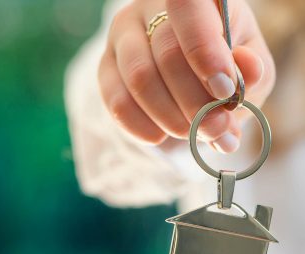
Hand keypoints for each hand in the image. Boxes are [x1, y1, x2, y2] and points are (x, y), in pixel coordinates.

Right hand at [98, 0, 274, 152]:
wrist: (183, 75)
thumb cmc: (221, 65)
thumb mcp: (248, 65)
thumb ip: (251, 70)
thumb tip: (246, 70)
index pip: (189, 7)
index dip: (205, 50)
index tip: (224, 92)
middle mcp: (151, 8)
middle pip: (167, 52)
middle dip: (195, 102)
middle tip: (213, 129)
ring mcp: (123, 36)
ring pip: (139, 77)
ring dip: (169, 117)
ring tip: (190, 134)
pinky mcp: (105, 66)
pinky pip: (116, 100)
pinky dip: (140, 126)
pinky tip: (159, 136)